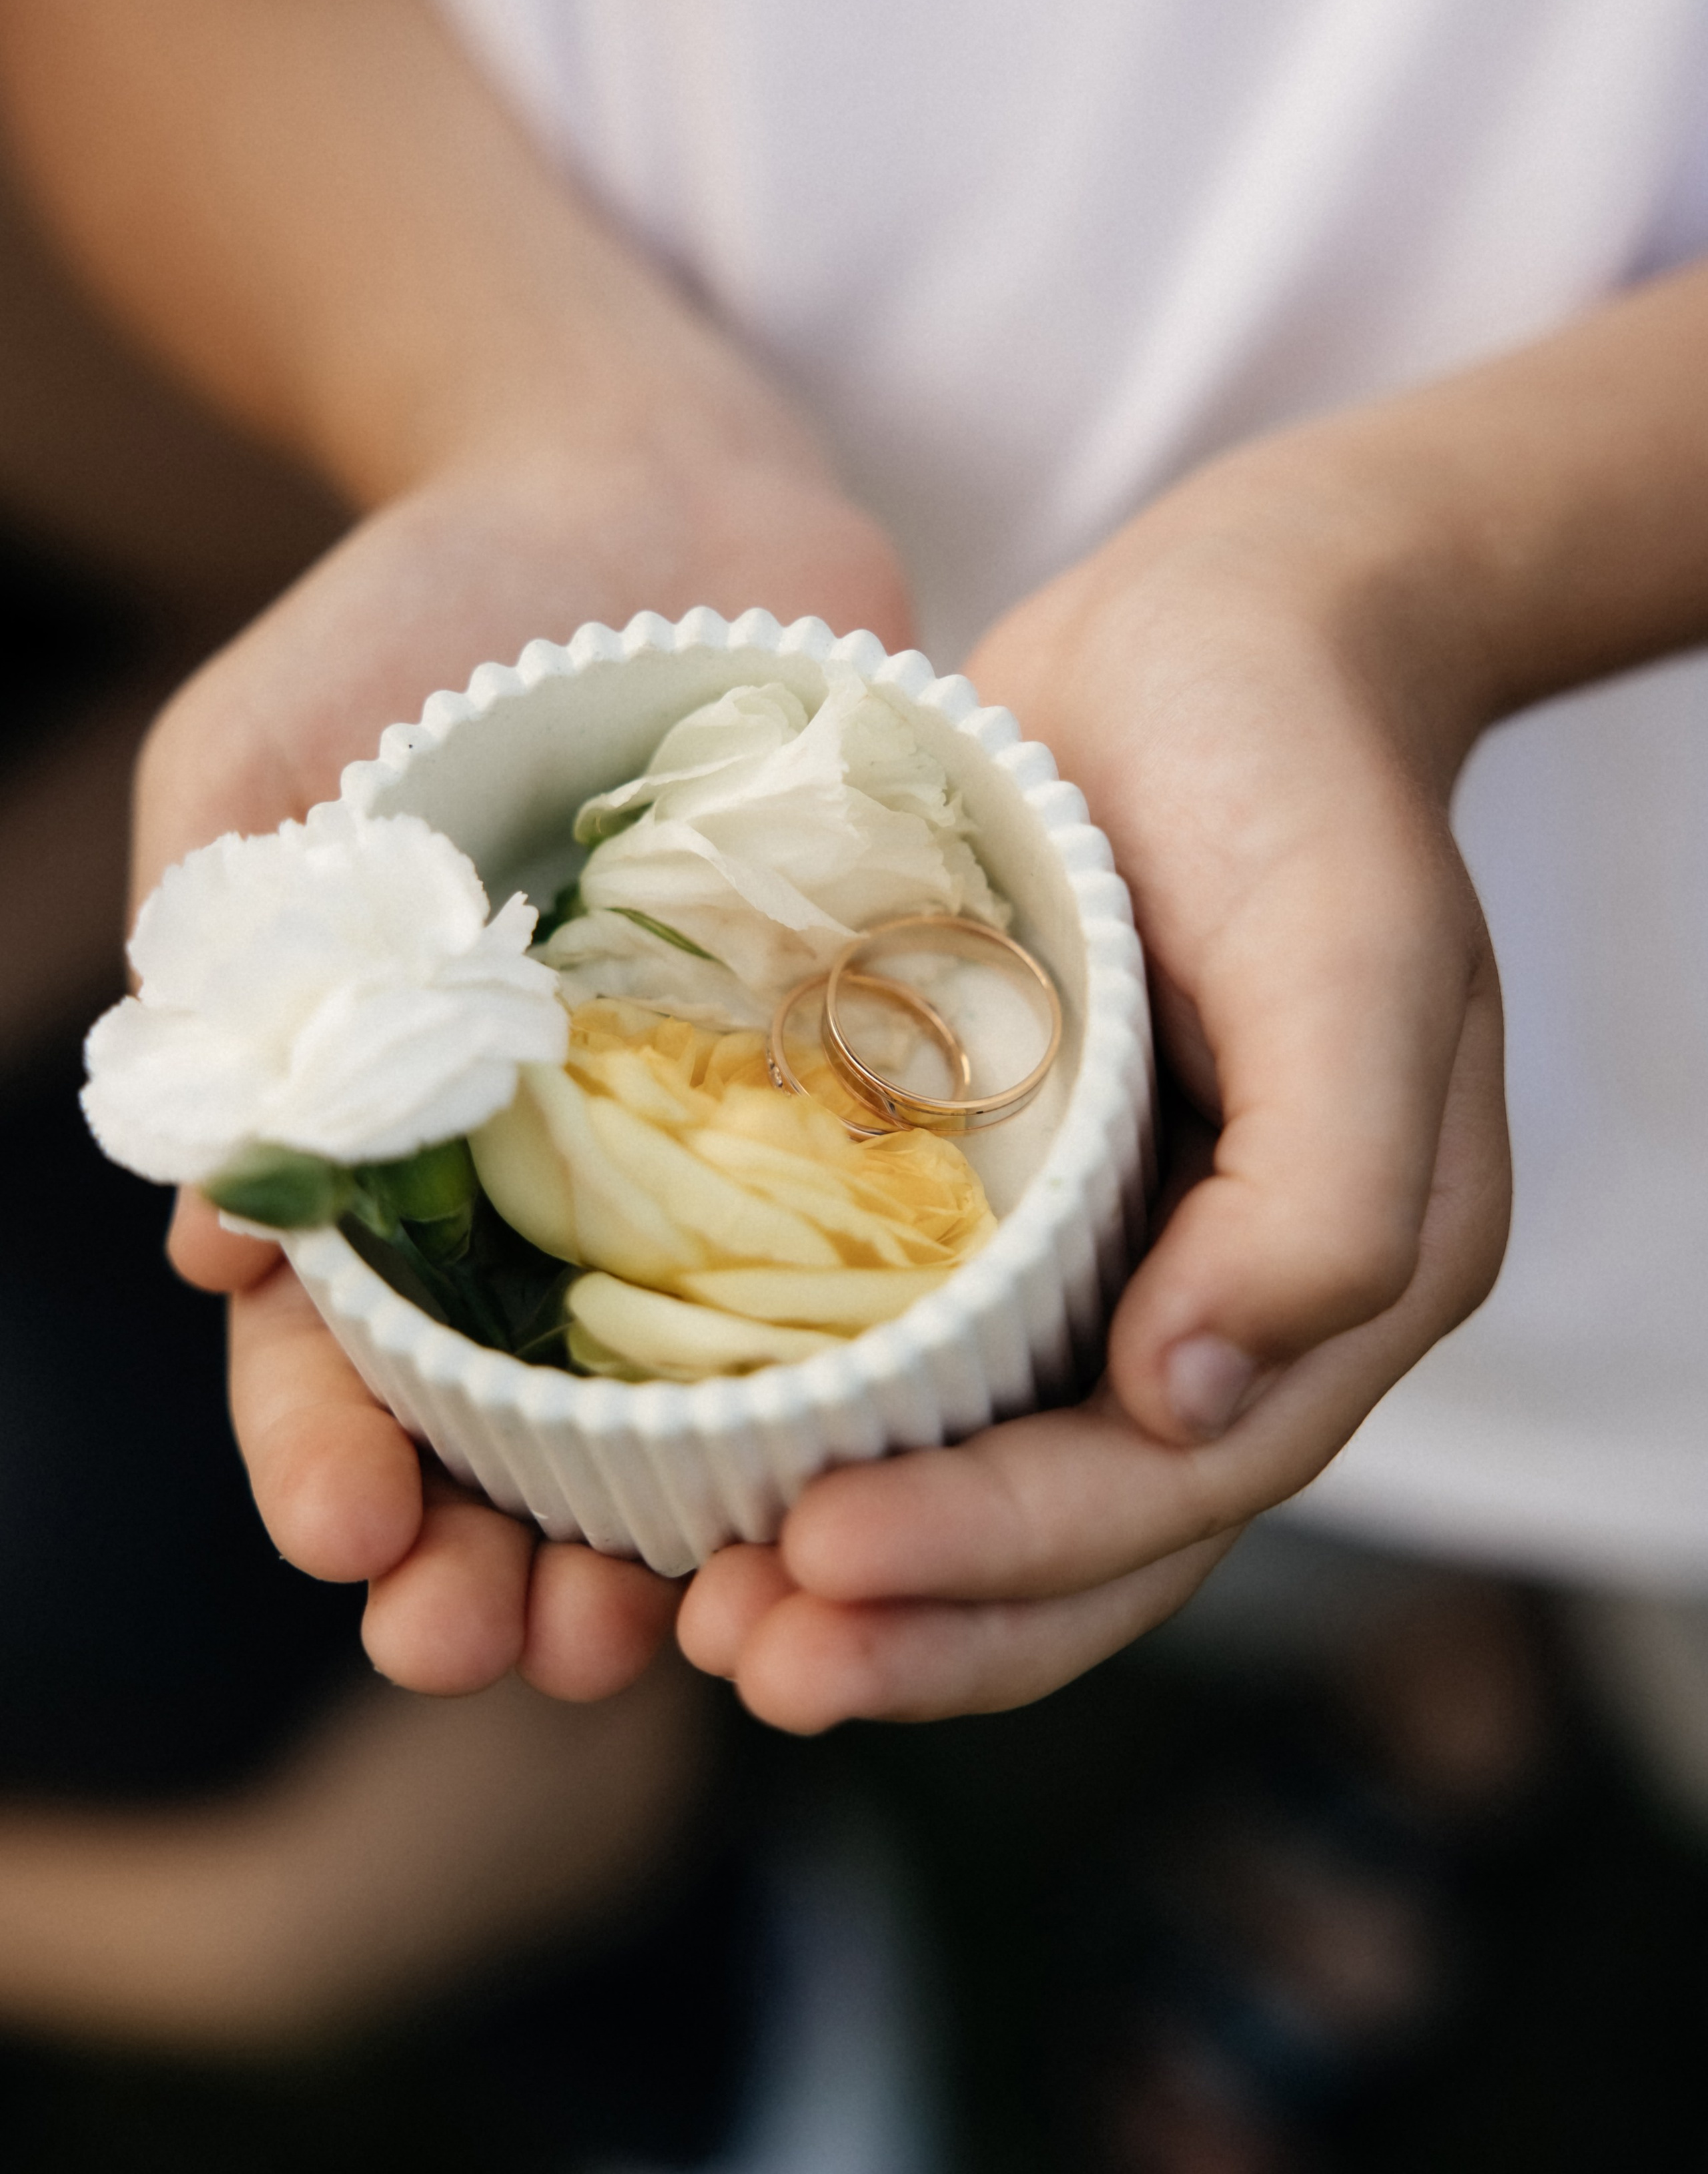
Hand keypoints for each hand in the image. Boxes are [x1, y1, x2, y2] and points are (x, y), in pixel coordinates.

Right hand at [161, 447, 912, 1696]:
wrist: (634, 485)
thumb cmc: (407, 618)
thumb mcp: (257, 775)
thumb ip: (223, 983)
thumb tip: (209, 1247)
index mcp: (372, 1130)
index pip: (330, 1351)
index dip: (330, 1461)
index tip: (360, 1542)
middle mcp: (536, 1168)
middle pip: (508, 1424)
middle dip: (500, 1555)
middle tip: (521, 1648)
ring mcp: (695, 1135)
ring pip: (680, 1389)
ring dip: (672, 1524)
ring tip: (693, 1629)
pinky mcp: (839, 1075)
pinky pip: (854, 1251)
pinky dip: (848, 1372)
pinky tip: (873, 1464)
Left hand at [676, 438, 1511, 1726]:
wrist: (1220, 632)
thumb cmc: (1299, 778)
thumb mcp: (1361, 955)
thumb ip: (1330, 1193)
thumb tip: (1191, 1404)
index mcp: (1338, 1286)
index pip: (1173, 1488)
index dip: (1005, 1556)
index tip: (820, 1566)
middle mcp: (1224, 1304)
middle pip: (1074, 1536)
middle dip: (913, 1622)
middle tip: (734, 1655)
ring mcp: (1105, 1253)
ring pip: (982, 1470)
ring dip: (850, 1569)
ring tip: (688, 1616)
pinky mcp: (997, 1190)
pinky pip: (910, 1349)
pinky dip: (815, 1421)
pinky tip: (692, 1452)